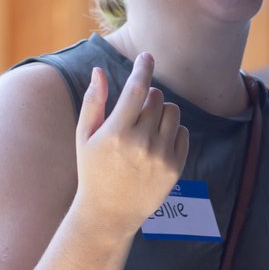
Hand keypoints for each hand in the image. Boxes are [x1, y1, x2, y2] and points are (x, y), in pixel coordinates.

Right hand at [72, 52, 187, 237]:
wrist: (109, 213)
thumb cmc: (93, 171)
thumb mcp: (84, 137)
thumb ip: (93, 102)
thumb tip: (99, 70)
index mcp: (116, 132)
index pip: (136, 88)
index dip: (143, 68)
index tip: (147, 56)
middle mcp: (141, 143)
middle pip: (157, 98)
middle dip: (148, 97)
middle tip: (136, 111)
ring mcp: (161, 156)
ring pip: (173, 113)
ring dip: (162, 111)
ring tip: (147, 125)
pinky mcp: (176, 168)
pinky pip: (184, 133)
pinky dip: (173, 131)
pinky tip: (157, 142)